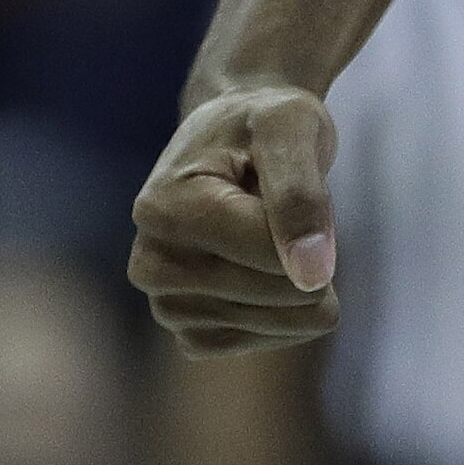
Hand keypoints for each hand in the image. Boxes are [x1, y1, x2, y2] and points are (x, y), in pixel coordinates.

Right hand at [131, 83, 341, 353]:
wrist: (235, 142)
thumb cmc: (264, 124)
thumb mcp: (291, 126)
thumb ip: (300, 195)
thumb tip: (312, 277)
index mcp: (162, 210)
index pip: (269, 249)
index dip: (312, 223)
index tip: (298, 182)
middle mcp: (151, 266)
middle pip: (279, 290)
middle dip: (308, 251)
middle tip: (280, 207)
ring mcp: (166, 306)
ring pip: (280, 321)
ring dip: (303, 279)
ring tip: (270, 233)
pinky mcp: (191, 333)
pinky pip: (268, 340)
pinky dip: (290, 309)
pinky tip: (270, 269)